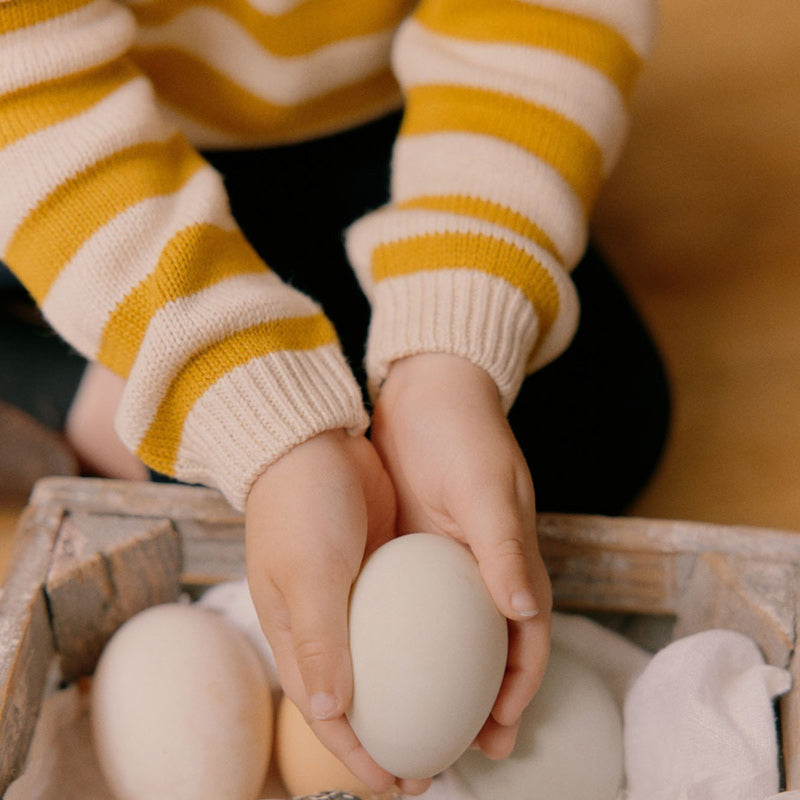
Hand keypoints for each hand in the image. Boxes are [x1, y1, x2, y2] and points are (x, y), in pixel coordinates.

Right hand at [245, 429, 430, 794]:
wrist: (313, 442)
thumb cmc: (300, 507)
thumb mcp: (309, 572)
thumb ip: (321, 640)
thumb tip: (333, 714)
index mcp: (298, 637)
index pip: (328, 714)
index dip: (361, 756)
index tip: (402, 783)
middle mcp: (327, 626)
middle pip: (362, 699)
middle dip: (397, 737)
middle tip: (442, 762)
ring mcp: (356, 599)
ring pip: (391, 662)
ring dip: (422, 695)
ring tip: (464, 719)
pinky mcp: (383, 571)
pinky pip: (409, 620)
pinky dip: (430, 645)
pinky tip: (465, 654)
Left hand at [371, 354, 551, 758]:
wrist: (424, 389)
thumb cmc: (461, 431)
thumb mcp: (483, 485)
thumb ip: (503, 545)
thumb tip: (524, 611)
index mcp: (512, 559)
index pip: (528, 639)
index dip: (520, 690)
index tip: (499, 735)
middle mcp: (484, 568)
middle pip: (491, 651)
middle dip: (484, 703)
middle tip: (460, 750)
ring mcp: (447, 562)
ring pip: (453, 637)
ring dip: (445, 682)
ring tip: (419, 724)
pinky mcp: (414, 550)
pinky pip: (416, 608)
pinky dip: (410, 643)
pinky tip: (384, 664)